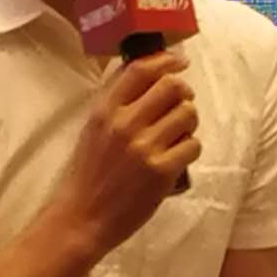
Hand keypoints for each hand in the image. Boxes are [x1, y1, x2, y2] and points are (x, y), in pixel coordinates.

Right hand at [53, 50, 200, 258]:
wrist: (83, 216)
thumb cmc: (89, 172)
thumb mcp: (93, 128)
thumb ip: (116, 101)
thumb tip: (147, 72)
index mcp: (105, 110)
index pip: (140, 70)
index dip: (166, 60)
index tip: (179, 62)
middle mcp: (124, 124)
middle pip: (172, 87)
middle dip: (184, 92)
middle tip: (181, 103)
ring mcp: (144, 148)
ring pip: (187, 114)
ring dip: (189, 120)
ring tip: (179, 132)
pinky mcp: (161, 172)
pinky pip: (192, 145)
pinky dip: (190, 148)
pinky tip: (177, 156)